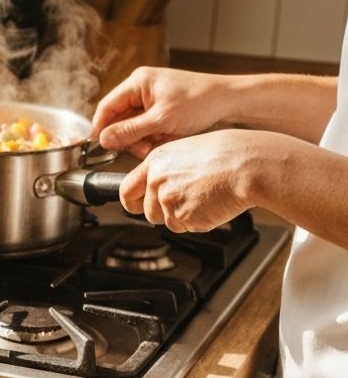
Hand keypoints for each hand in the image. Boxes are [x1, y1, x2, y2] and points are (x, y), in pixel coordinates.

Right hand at [93, 67, 232, 158]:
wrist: (227, 100)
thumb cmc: (199, 102)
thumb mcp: (161, 120)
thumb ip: (129, 131)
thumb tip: (103, 139)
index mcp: (138, 82)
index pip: (106, 107)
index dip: (101, 129)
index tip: (101, 148)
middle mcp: (140, 87)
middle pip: (117, 119)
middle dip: (127, 137)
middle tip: (142, 149)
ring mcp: (149, 97)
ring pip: (130, 126)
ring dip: (140, 140)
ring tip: (157, 144)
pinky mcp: (158, 107)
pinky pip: (143, 127)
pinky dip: (150, 137)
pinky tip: (163, 139)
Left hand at [119, 131, 259, 232]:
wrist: (250, 166)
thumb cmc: (230, 153)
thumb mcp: (190, 150)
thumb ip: (168, 169)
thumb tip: (158, 183)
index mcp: (157, 161)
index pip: (126, 190)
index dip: (132, 202)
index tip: (136, 206)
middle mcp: (158, 182)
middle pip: (148, 213)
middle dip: (164, 213)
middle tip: (188, 199)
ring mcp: (169, 201)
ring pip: (169, 222)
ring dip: (184, 217)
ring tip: (205, 196)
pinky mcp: (185, 218)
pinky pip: (188, 227)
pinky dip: (200, 221)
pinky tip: (213, 203)